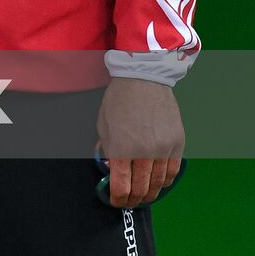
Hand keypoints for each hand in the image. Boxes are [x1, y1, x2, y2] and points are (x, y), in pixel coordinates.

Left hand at [97, 77, 184, 207]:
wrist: (143, 80)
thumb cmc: (119, 101)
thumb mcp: (104, 126)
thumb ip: (109, 150)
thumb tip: (113, 169)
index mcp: (122, 148)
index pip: (121, 186)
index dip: (118, 198)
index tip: (115, 201)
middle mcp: (145, 153)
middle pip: (141, 188)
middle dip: (133, 199)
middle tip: (129, 202)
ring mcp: (163, 149)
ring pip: (158, 183)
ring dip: (150, 193)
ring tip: (143, 196)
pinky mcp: (177, 144)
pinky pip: (172, 171)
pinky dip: (165, 181)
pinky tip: (158, 184)